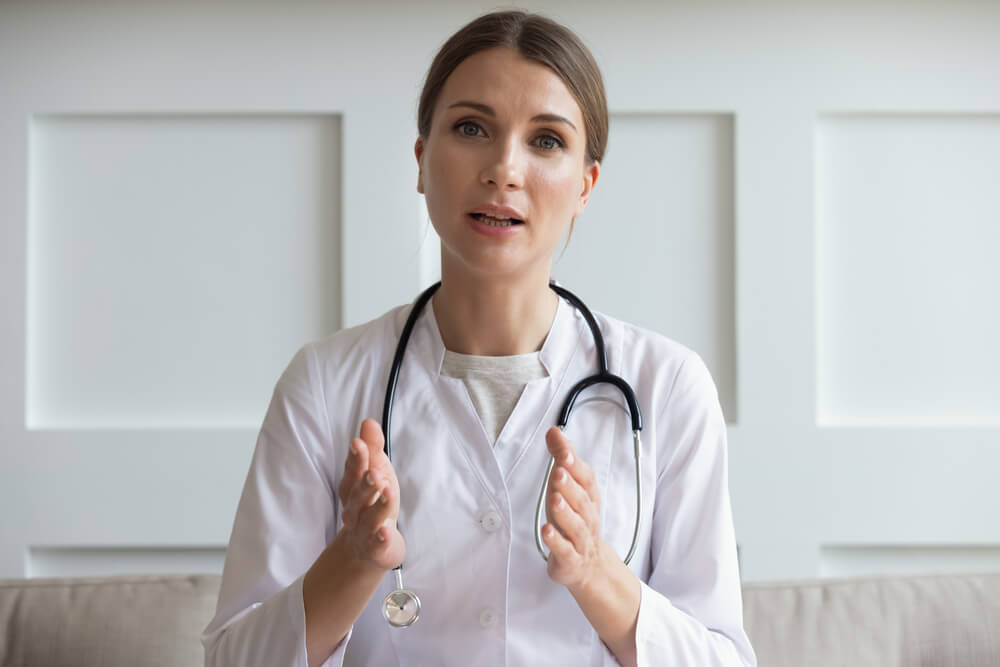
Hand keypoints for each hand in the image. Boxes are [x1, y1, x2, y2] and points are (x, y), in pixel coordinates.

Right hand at [335, 418, 404, 570]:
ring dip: (377, 506)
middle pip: (357, 496)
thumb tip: (368, 421)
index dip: (355, 459)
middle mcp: (355, 510)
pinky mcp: (375, 549)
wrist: (366, 550)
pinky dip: (380, 539)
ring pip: (368, 519)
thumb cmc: (372, 505)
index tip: (358, 444)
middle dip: (364, 483)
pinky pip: (376, 545)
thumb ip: (373, 449)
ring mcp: (363, 531)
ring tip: (386, 492)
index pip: (353, 472)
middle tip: (374, 472)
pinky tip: (386, 532)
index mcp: (353, 489)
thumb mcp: (376, 474)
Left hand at [542, 426, 607, 589]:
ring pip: (575, 525)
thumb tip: (554, 431)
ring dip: (565, 511)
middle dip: (570, 485)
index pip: (586, 479)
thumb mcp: (566, 487)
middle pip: (581, 500)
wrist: (588, 566)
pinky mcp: (569, 559)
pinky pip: (564, 550)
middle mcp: (587, 517)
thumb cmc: (574, 519)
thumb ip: (561, 458)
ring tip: (555, 498)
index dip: (576, 465)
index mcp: (589, 497)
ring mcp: (580, 539)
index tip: (564, 451)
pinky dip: (556, 541)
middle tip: (558, 471)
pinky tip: (546, 530)